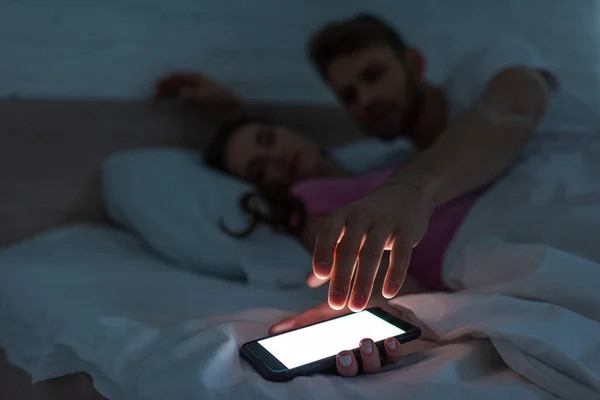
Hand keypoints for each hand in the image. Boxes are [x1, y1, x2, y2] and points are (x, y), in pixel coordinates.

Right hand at [154, 71, 245, 115]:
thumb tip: (178, 89)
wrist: (231, 108)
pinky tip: (175, 99)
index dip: (166, 80)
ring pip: (181, 86)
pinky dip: (178, 94)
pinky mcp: (202, 95)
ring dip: (171, 90)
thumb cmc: (217, 101)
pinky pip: (186, 92)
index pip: (177, 75)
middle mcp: (197, 79)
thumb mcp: (201, 96)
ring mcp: (199, 86)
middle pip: (178, 80)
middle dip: (167, 86)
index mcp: (196, 77)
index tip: (156, 87)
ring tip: (163, 97)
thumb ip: (188, 92)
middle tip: (156, 94)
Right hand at [269, 301, 403, 376]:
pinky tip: (390, 340)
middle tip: (343, 354)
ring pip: (372, 367)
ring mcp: (374, 358)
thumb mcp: (321, 314)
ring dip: (369, 357)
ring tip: (365, 342)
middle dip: (347, 367)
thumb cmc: (345, 309)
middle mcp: (355, 361)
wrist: (374, 298)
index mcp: (336, 356)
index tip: (322, 361)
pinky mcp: (392, 350)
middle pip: (351, 373)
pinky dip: (393, 350)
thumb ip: (301, 323)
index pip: (330, 369)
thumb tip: (274, 331)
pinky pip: (394, 356)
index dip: (327, 368)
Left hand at [313, 180, 433, 311]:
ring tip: (356, 306)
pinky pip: (401, 254)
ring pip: (372, 252)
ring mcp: (385, 221)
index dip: (323, 252)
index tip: (320, 274)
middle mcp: (361, 216)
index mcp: (343, 216)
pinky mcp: (407, 229)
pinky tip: (388, 293)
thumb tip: (311, 282)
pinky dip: (395, 274)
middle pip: (349, 248)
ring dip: (364, 281)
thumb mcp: (348, 230)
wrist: (406, 193)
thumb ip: (331, 254)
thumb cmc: (370, 219)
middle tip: (335, 304)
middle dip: (341, 277)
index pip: (328, 232)